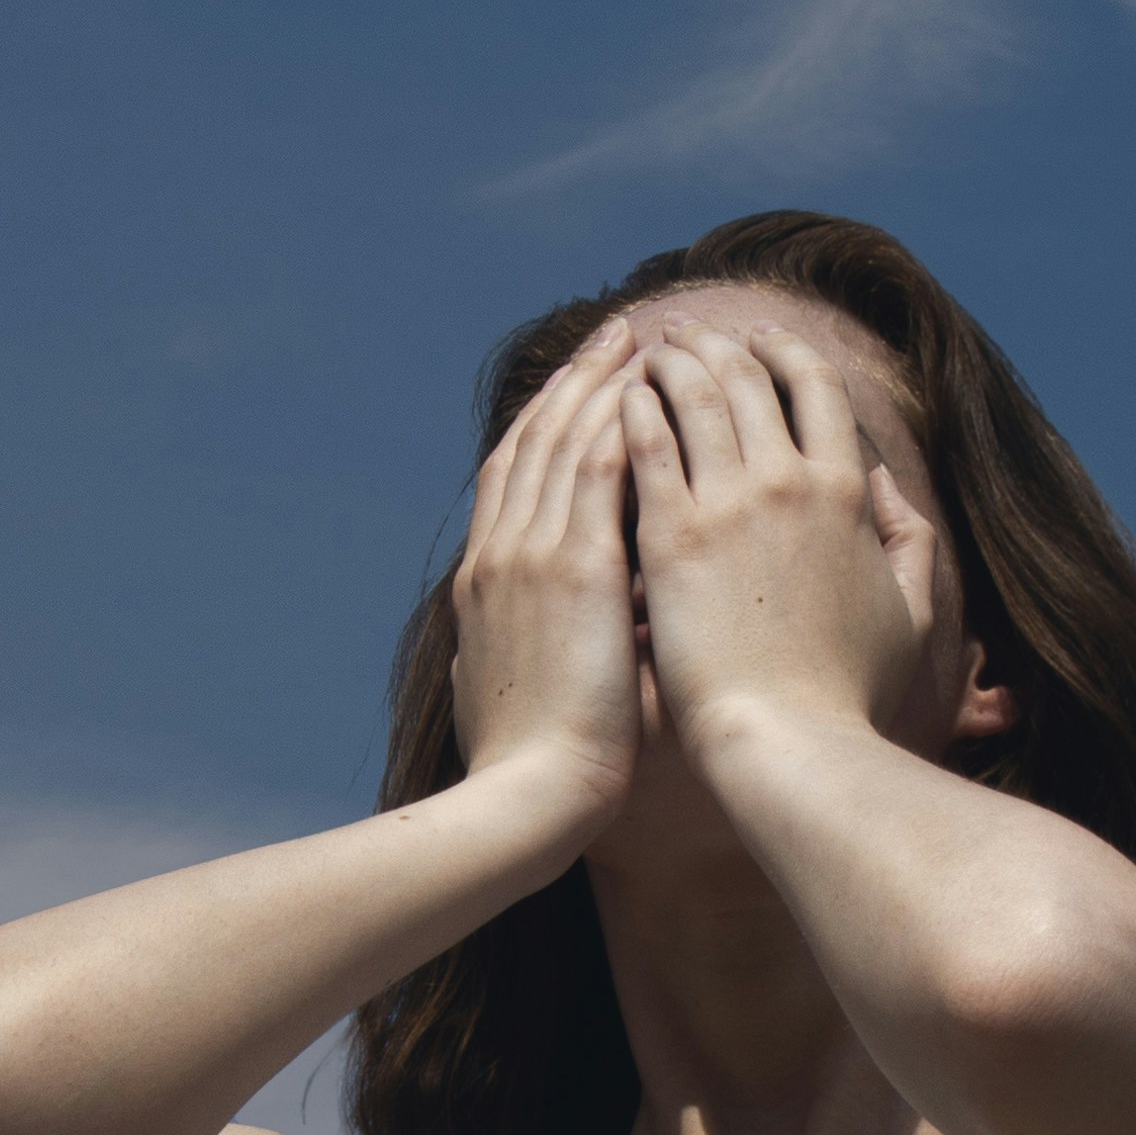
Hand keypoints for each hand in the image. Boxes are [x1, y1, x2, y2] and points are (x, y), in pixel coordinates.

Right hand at [447, 326, 645, 844]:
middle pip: (539, 439)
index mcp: (486, 581)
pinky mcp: (574, 571)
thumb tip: (578, 622)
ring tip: (641, 337)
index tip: (582, 385)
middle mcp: (502, 554)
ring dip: (604, 382)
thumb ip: (540, 641)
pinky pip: (597, 471)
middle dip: (579, 381)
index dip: (548, 421)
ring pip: (567, 440)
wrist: (526, 800)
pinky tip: (649, 388)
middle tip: (617, 333)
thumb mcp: (520, 687)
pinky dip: (619, 421)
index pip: (516, 475)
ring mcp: (532, 557)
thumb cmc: (536, 769)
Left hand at [623, 323, 949, 770]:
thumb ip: (911, 540)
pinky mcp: (669, 536)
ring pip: (691, 395)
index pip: (816, 386)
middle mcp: (788, 480)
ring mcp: (726, 504)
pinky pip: (645, 445)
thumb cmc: (847, 694)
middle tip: (687, 332)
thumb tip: (885, 485)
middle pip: (747, 376)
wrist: (785, 740)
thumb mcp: (910, 612)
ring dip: (669, 362)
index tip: (763, 338)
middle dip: (715, 341)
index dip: (787, 352)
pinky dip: (632, 410)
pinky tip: (616, 401)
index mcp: (846, 492)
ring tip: (646, 354)